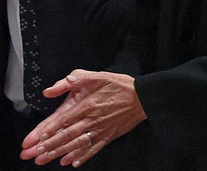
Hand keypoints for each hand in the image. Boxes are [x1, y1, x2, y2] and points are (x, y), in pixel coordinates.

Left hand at [20, 70, 145, 166]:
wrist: (143, 97)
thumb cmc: (119, 85)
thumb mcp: (97, 76)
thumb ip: (73, 80)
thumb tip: (50, 90)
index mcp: (88, 104)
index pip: (63, 120)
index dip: (47, 131)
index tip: (33, 140)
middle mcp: (92, 119)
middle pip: (66, 135)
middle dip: (47, 146)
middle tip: (31, 155)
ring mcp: (101, 129)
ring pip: (76, 144)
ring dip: (59, 153)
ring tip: (43, 160)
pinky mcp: (108, 136)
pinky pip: (93, 149)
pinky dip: (82, 156)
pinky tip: (70, 162)